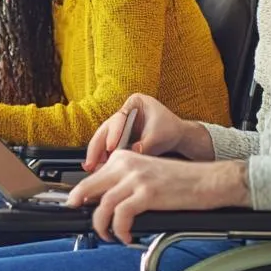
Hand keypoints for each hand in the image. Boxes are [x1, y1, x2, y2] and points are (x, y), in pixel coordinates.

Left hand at [67, 153, 250, 243]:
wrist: (208, 180)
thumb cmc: (181, 180)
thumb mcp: (146, 174)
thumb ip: (125, 182)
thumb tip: (105, 202)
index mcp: (125, 158)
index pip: (93, 176)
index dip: (82, 195)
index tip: (79, 207)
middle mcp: (127, 165)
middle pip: (88, 187)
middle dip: (78, 205)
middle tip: (79, 219)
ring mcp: (137, 178)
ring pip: (103, 204)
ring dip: (101, 225)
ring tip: (108, 235)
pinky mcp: (148, 193)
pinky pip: (121, 215)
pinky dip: (119, 229)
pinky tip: (125, 236)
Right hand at [83, 94, 208, 172]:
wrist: (178, 137)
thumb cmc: (171, 130)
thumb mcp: (160, 136)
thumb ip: (146, 144)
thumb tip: (132, 153)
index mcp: (134, 102)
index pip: (119, 118)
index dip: (113, 134)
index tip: (110, 147)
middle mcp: (124, 112)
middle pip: (105, 129)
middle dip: (97, 147)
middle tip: (92, 163)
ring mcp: (120, 125)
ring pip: (103, 139)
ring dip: (97, 154)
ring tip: (93, 168)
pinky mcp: (120, 137)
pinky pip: (107, 147)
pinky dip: (102, 157)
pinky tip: (98, 168)